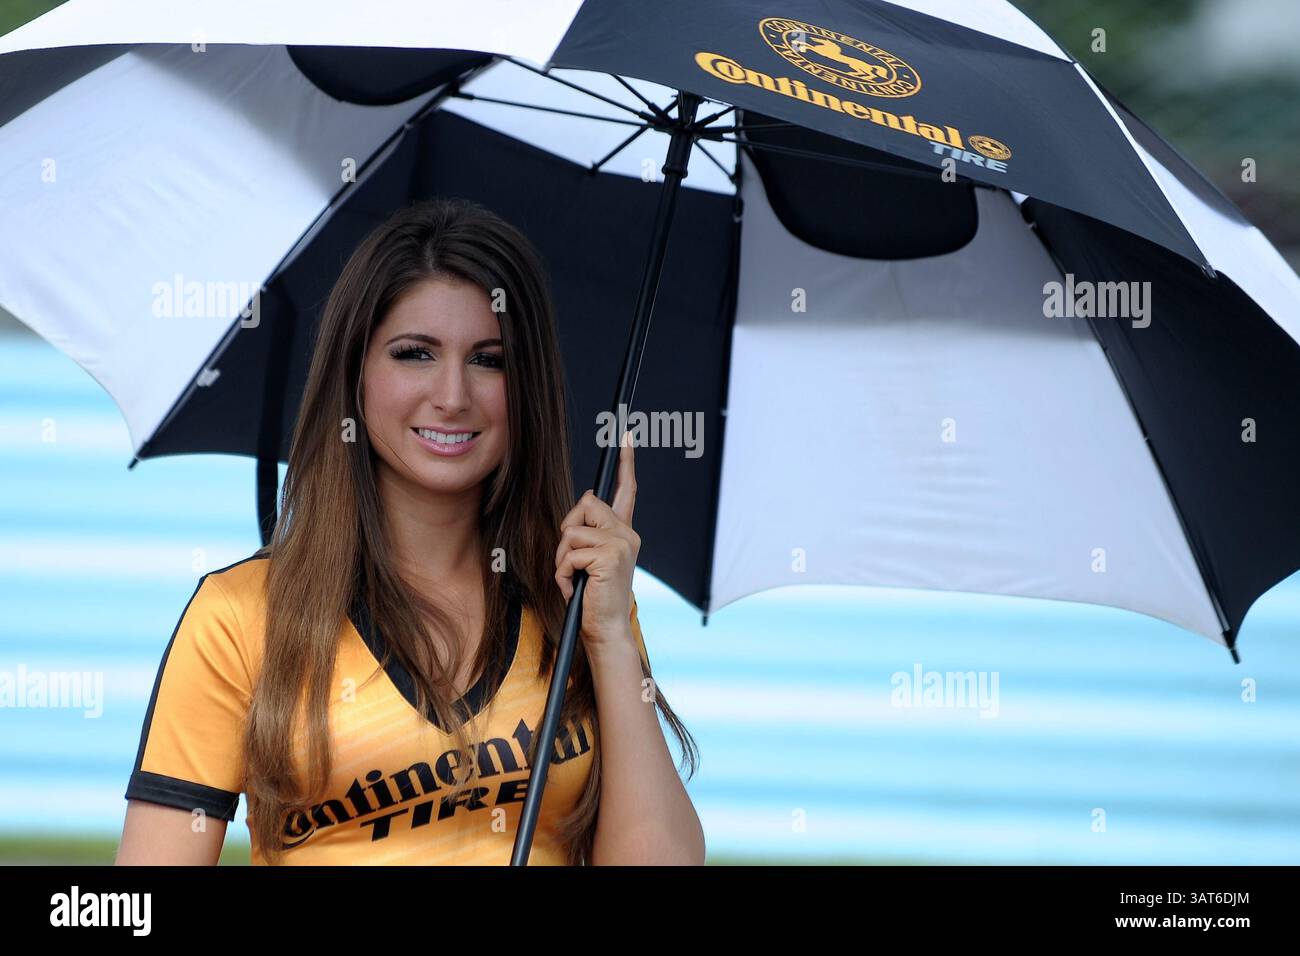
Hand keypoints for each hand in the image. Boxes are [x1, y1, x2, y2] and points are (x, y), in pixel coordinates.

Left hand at [554, 430, 639, 652]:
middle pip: (585, 504)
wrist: (604, 629)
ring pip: (572, 531)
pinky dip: (564, 574)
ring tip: (575, 580)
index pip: (626, 490)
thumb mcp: (589, 559)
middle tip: (572, 563)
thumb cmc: (592, 597)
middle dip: (567, 533)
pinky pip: (570, 553)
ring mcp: (622, 544)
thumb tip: (588, 497)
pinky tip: (576, 588)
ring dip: (562, 559)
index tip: (625, 433)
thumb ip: (589, 531)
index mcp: (623, 531)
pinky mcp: (610, 556)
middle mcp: (628, 534)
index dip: (626, 461)